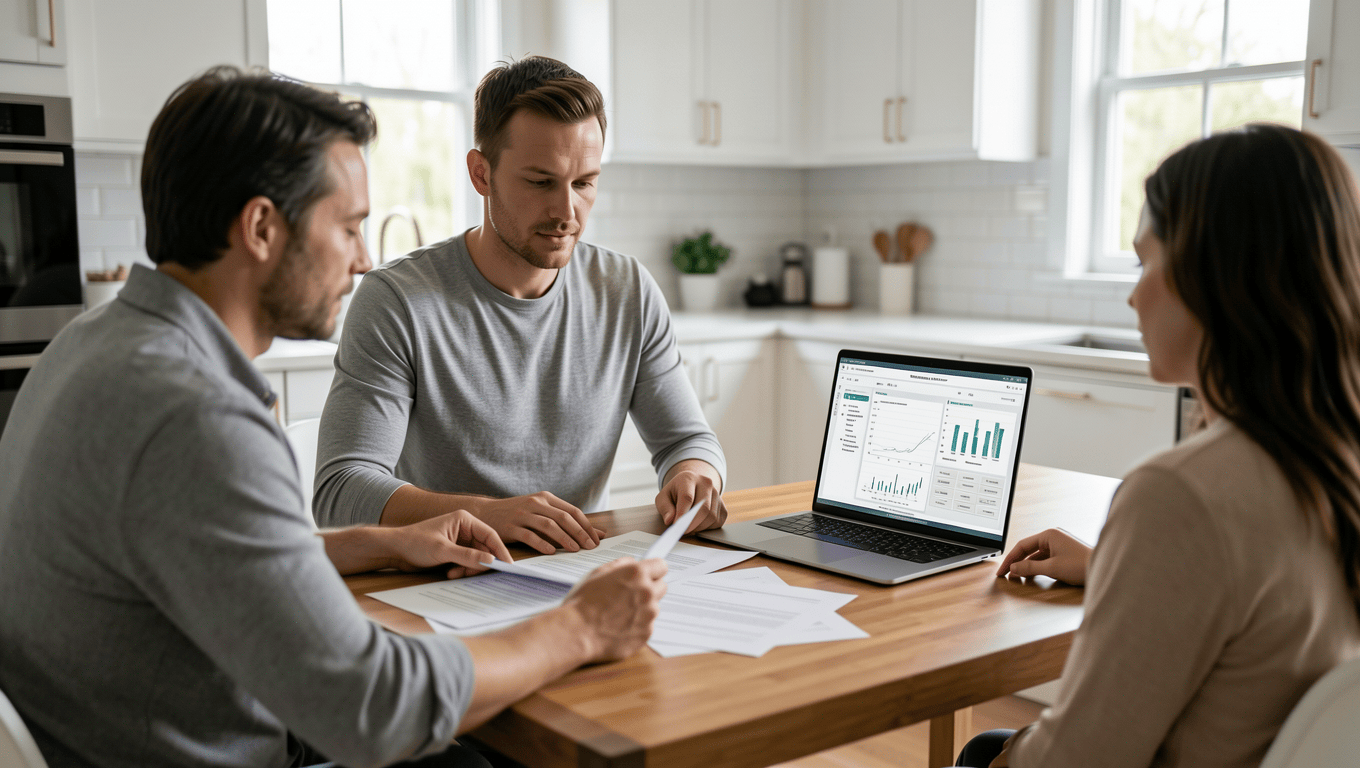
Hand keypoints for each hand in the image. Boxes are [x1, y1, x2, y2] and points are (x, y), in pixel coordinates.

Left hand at [386, 511, 513, 578]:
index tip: (507, 565)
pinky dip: (463, 569)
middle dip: (479, 563)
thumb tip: (490, 561)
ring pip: (477, 557)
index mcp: (464, 520)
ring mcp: (460, 540)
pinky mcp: (454, 550)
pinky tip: (450, 572)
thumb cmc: (414, 542)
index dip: (500, 550)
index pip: (489, 535)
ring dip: (469, 568)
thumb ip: (467, 556)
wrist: (394, 550)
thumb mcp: (442, 550)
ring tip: (454, 573)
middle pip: (484, 548)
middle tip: (471, 574)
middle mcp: (464, 528)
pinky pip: (467, 562)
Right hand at [473, 492, 604, 554]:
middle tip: (590, 547)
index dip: (586, 525)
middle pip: (563, 518)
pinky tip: (551, 552)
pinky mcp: (511, 526)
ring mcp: (522, 514)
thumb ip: (565, 520)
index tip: (597, 539)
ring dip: (564, 538)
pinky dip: (541, 543)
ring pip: (548, 525)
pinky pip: (529, 535)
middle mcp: (535, 503)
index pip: (572, 511)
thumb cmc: (518, 514)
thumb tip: (597, 533)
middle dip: (579, 533)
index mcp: (545, 498)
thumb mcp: (540, 511)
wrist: (486, 513)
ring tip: (575, 550)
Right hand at [565, 557, 667, 661]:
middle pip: (661, 587)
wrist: (577, 632)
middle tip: (631, 595)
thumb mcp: (597, 573)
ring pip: (653, 608)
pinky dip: (637, 626)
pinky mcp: (646, 634)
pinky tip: (619, 626)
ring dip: (642, 609)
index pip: (661, 566)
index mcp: (636, 574)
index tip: (649, 574)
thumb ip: (620, 565)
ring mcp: (649, 615)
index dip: (653, 570)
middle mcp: (647, 593)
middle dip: (649, 589)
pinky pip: (647, 626)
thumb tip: (630, 562)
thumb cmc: (583, 603)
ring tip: (619, 613)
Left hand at [656, 463, 725, 532]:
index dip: (682, 514)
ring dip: (699, 527)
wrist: (691, 487)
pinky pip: (717, 521)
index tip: (676, 526)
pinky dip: (707, 528)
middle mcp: (706, 483)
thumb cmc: (675, 493)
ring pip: (711, 516)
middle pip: (703, 508)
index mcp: (689, 478)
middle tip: (682, 532)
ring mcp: (717, 493)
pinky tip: (697, 525)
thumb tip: (670, 520)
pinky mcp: (723, 505)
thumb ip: (665, 508)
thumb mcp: (663, 497)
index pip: (687, 497)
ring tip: (688, 528)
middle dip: (692, 524)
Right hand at [996, 528, 1092, 584]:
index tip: (1002, 571)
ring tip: (1017, 576)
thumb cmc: (1081, 565)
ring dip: (1027, 565)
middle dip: (1017, 562)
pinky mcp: (1064, 552)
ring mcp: (1059, 544)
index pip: (1022, 546)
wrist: (1104, 568)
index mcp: (1048, 535)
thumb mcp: (1052, 568)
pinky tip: (1032, 574)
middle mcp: (1053, 537)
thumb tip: (1013, 568)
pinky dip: (1037, 566)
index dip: (1010, 560)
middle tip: (1006, 574)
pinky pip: (1045, 558)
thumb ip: (1030, 568)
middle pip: (1028, 549)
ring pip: (1036, 555)